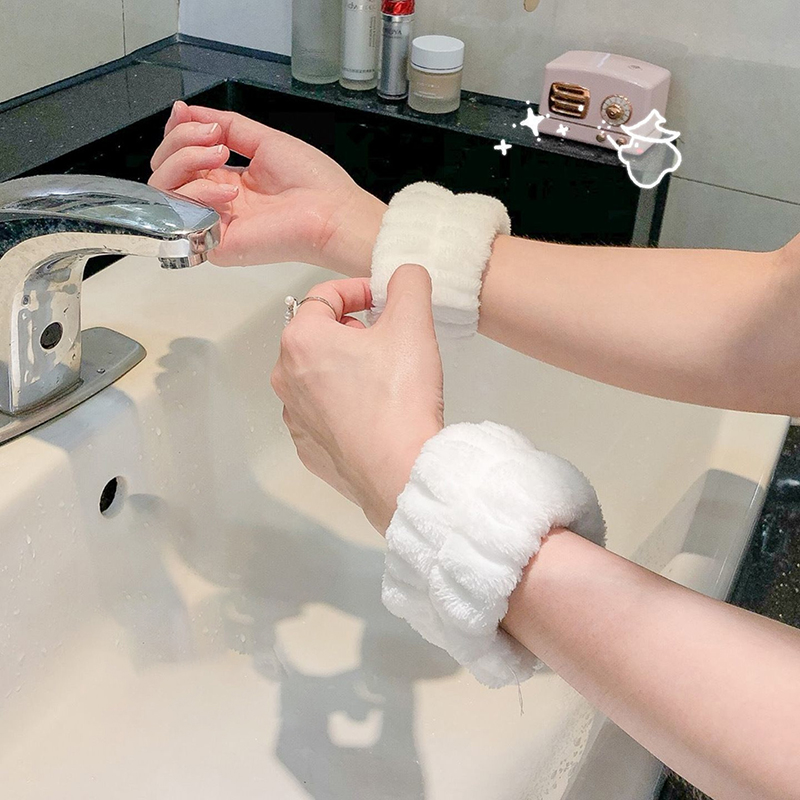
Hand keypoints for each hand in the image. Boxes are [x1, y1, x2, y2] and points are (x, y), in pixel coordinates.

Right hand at [149, 101, 385, 275]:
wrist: (332, 213)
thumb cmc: (313, 183)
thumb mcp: (264, 140)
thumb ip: (225, 125)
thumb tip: (187, 110)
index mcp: (226, 179)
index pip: (179, 155)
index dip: (175, 131)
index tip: (184, 112)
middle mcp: (215, 201)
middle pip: (164, 170)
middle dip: (179, 141)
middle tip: (215, 139)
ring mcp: (211, 222)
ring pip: (163, 189)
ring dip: (186, 160)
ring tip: (221, 156)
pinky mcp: (212, 242)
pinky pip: (180, 213)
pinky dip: (199, 191)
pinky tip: (229, 190)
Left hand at [271, 264, 443, 530]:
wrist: (400, 472)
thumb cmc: (399, 398)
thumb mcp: (413, 324)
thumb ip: (408, 283)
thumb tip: (404, 275)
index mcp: (301, 340)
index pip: (324, 295)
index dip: (358, 290)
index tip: (384, 299)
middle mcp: (285, 378)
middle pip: (318, 335)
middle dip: (353, 331)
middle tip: (389, 342)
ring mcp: (294, 417)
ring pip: (318, 376)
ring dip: (347, 368)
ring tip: (385, 380)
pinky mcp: (307, 448)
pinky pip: (323, 413)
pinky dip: (343, 405)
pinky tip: (374, 414)